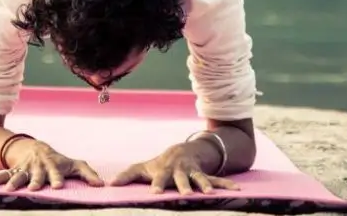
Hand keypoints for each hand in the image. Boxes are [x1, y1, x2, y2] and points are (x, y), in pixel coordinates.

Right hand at [0, 138, 103, 191]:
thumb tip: (102, 185)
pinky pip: (2, 176)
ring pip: (18, 176)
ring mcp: (25, 170)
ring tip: (8, 191)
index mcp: (53, 167)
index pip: (56, 173)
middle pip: (37, 175)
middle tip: (34, 187)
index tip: (58, 186)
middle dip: (35, 181)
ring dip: (14, 182)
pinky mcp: (14, 172)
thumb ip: (88, 174)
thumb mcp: (75, 165)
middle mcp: (38, 168)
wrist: (38, 149)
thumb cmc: (59, 161)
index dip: (57, 178)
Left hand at [110, 140, 239, 194]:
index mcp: (164, 171)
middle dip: (183, 186)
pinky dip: (227, 185)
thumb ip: (127, 176)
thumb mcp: (143, 167)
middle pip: (181, 179)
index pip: (158, 179)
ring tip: (208, 194)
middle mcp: (179, 172)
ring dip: (204, 185)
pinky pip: (218, 181)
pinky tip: (237, 190)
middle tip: (185, 194)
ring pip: (200, 179)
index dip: (156, 186)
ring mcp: (193, 173)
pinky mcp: (205, 176)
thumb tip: (109, 185)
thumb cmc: (159, 163)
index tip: (153, 194)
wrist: (182, 151)